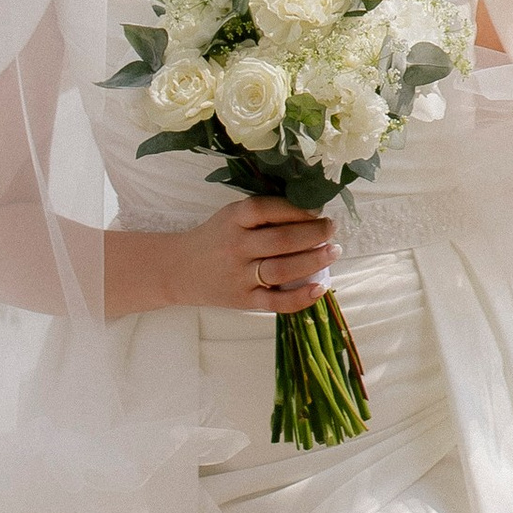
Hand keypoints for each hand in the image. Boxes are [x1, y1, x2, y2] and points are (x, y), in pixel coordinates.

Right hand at [109, 191, 338, 318]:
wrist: (179, 269)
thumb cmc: (215, 238)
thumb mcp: (231, 216)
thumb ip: (263, 213)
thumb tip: (312, 210)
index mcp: (233, 218)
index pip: (270, 209)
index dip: (299, 209)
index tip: (319, 210)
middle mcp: (236, 246)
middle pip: (281, 240)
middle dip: (314, 234)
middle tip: (332, 230)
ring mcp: (239, 275)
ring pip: (282, 270)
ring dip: (313, 261)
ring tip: (333, 252)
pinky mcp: (243, 300)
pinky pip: (276, 302)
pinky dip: (300, 297)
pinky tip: (320, 287)